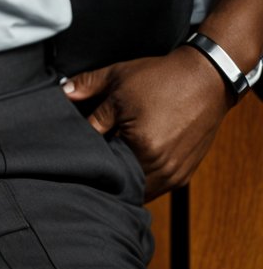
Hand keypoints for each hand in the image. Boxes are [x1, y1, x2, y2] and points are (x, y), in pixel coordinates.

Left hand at [60, 45, 232, 198]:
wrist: (206, 78)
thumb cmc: (162, 78)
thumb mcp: (118, 77)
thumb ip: (87, 87)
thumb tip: (62, 93)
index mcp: (142, 146)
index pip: (103, 166)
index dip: (88, 160)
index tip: (79, 153)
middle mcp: (161, 167)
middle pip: (122, 184)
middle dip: (106, 175)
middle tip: (93, 161)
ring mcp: (175, 175)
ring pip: (139, 191)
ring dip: (125, 180)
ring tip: (113, 161)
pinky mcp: (184, 176)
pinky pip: (155, 188)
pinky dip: (142, 180)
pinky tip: (132, 162)